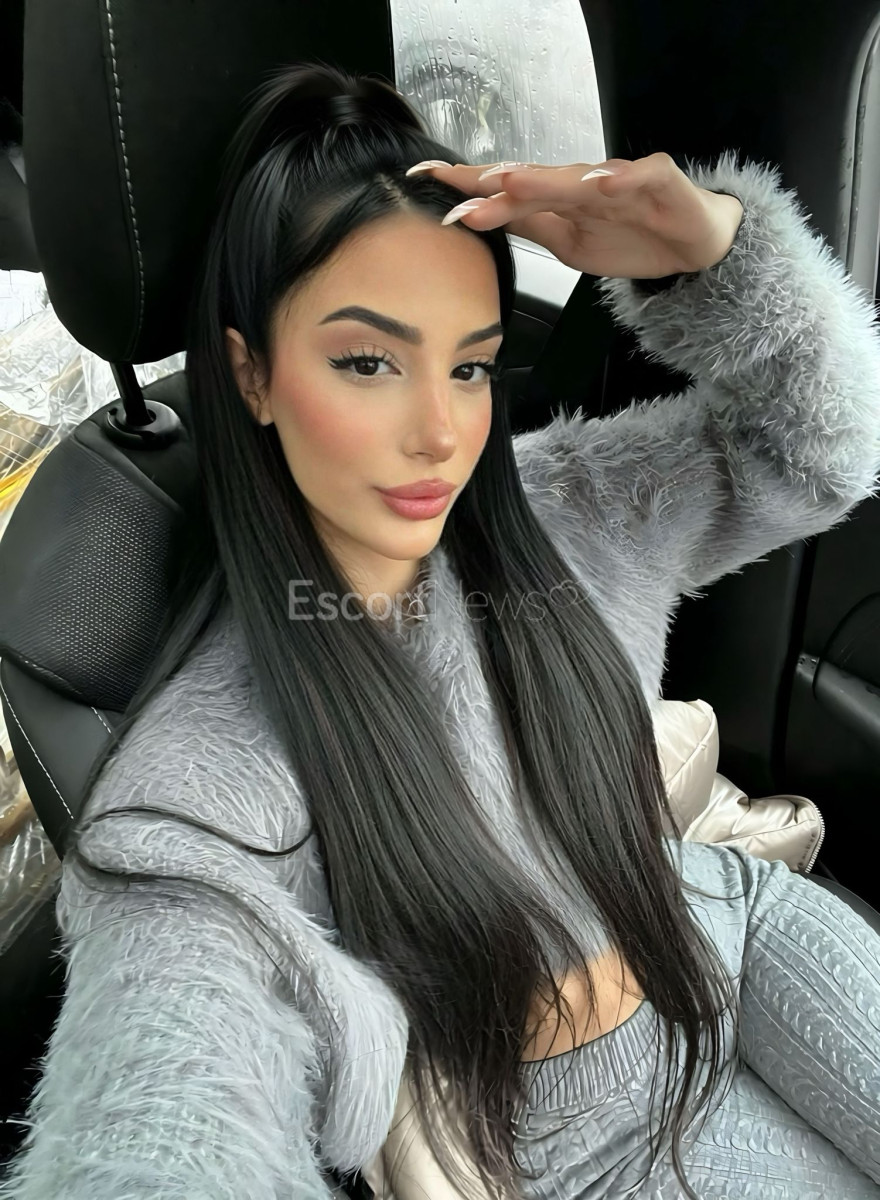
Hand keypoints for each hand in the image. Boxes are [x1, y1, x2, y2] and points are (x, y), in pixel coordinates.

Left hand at [405, 153, 744, 279]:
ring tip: (514, 180)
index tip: (424, 179)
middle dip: (498, 181)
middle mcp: (582, 184)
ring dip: (546, 178)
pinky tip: (601, 185)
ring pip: (578, 178)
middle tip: (463, 183)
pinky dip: (620, 180)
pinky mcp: (658, 182)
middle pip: (535, 179)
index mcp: (557, 199)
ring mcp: (619, 181)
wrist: (692, 244)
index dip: (468, 183)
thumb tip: (473, 216)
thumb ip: (526, 226)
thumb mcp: (567, 242)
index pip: (507, 187)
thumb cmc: (630, 236)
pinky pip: (638, 178)